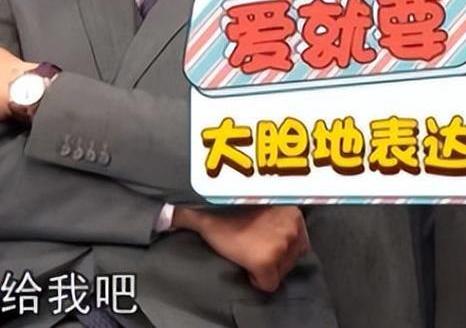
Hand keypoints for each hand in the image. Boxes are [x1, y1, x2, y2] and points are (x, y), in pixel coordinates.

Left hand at [174, 206, 309, 291]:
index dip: (256, 278)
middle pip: (283, 270)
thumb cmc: (222, 208)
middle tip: (254, 250)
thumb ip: (181, 222)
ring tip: (265, 240)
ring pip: (294, 255)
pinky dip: (294, 238)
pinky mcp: (300, 216)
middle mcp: (283, 247)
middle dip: (269, 264)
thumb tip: (161, 218)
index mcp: (263, 258)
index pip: (269, 284)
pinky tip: (279, 232)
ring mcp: (294, 230)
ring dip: (282, 251)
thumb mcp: (202, 222)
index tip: (249, 268)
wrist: (245, 180)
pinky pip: (303, 239)